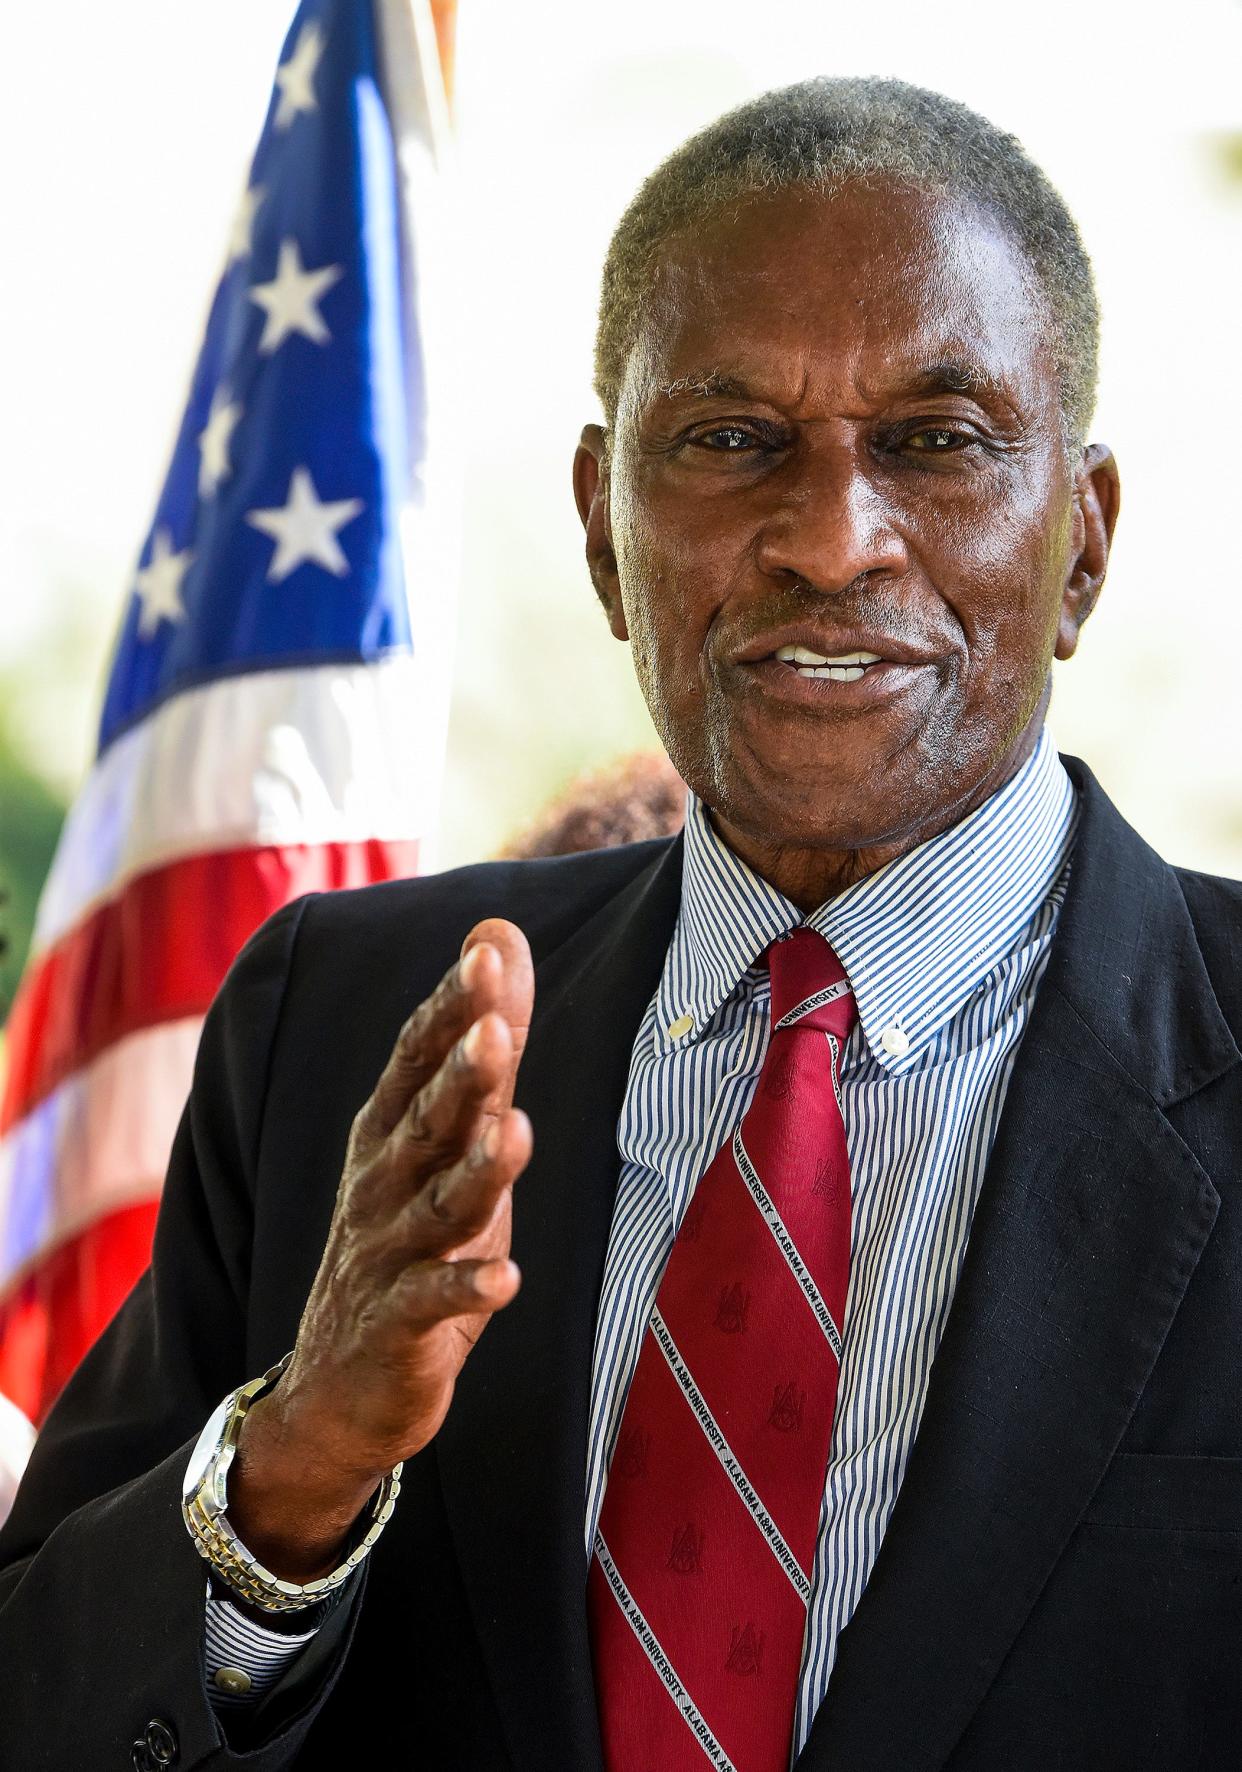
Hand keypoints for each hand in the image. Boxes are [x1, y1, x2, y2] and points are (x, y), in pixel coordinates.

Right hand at [227, 919, 533, 1581]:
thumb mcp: (449, 1137)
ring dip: (478, 1171)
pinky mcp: (399, 1325)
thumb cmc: (408, 1239)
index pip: (415, 1058)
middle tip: (496, 1027)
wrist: (340, 1386)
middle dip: (460, 1074)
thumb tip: (499, 934)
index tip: (486, 952)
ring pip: (438, 1206)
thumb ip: (483, 1042)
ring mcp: (386, 1255)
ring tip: (515, 1132)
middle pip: (425, 1123)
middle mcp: (380, 1185)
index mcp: (388, 1133)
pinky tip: (506, 1280)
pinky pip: (433, 1303)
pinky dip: (467, 1292)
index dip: (450, 1007)